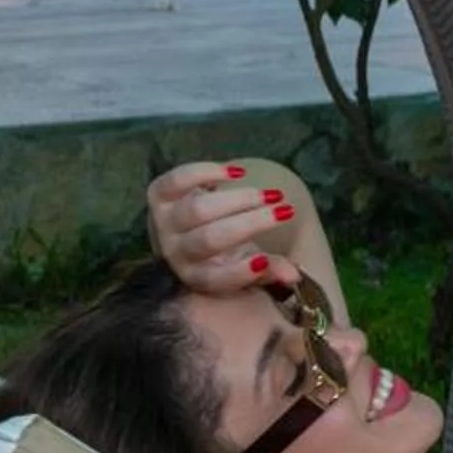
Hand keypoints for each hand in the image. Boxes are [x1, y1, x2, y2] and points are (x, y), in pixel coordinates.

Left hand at [146, 161, 299, 294]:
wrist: (180, 231)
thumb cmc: (220, 251)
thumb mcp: (246, 264)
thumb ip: (270, 271)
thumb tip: (294, 275)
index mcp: (197, 276)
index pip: (215, 279)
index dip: (239, 272)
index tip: (264, 258)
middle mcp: (175, 252)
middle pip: (210, 239)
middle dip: (251, 223)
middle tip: (284, 210)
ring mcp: (163, 222)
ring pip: (198, 209)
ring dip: (238, 198)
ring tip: (268, 194)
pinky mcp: (158, 195)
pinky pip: (178, 181)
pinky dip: (206, 172)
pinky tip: (236, 173)